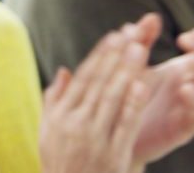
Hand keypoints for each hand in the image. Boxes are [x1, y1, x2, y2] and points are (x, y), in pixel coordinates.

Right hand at [40, 22, 152, 172]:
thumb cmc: (59, 161)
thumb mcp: (48, 130)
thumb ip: (55, 99)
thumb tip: (65, 70)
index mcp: (60, 115)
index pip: (83, 78)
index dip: (100, 56)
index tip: (114, 36)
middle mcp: (75, 124)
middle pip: (99, 83)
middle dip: (116, 57)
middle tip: (132, 34)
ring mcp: (94, 139)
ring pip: (113, 99)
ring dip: (127, 72)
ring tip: (141, 50)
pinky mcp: (112, 154)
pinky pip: (125, 125)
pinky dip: (134, 104)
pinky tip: (144, 85)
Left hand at [123, 15, 193, 163]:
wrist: (115, 134)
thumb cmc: (128, 97)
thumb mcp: (132, 66)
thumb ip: (141, 42)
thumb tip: (151, 17)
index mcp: (185, 70)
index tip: (190, 34)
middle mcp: (193, 87)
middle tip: (187, 42)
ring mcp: (190, 108)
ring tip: (191, 63)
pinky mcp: (183, 129)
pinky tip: (186, 90)